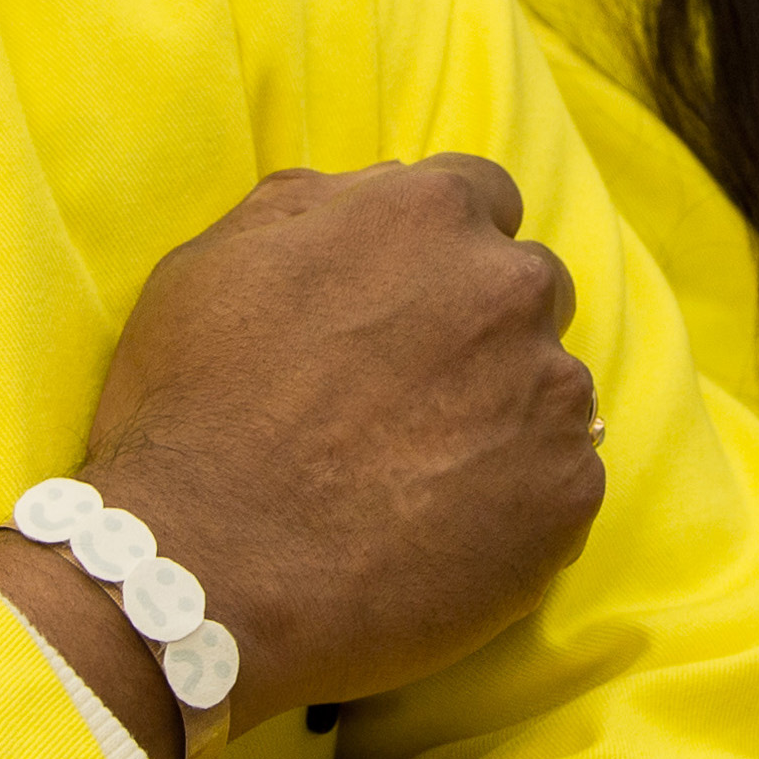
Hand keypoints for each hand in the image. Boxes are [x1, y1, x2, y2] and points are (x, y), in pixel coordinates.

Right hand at [0, 155, 604, 758]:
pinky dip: (517, 501)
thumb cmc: (191, 413)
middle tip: (407, 398)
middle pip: (529, 288)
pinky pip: (563, 479)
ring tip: (416, 477)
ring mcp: (548, 394)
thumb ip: (316, 203)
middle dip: (482, 327)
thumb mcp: (213, 264)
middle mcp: (508, 288)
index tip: (408, 304)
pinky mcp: (568, 494)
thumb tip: (388, 185)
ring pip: (550, 386)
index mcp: (426, 214)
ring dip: (503, 414)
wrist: (204, 573)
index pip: (482, 199)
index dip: (442, 252)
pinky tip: (441, 531)